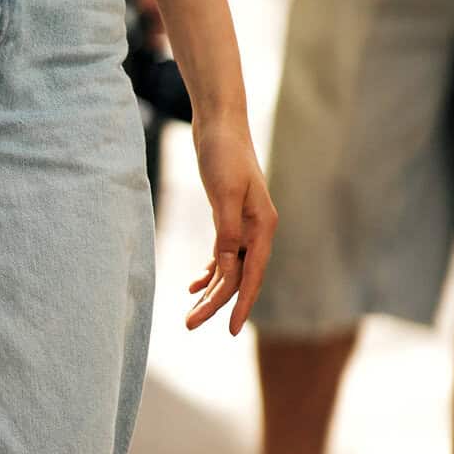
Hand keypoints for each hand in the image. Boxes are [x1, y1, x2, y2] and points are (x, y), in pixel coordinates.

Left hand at [186, 117, 277, 333]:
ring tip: (190, 314)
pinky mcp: (230, 218)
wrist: (220, 123)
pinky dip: (210, 271)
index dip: (240, 304)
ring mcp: (246, 225)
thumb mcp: (224, 194)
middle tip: (190, 325)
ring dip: (211, 291)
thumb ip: (227, 232)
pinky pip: (224, 255)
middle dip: (216, 303)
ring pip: (230, 269)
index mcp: (263, 226)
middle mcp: (259, 229)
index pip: (252, 275)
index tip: (229, 330)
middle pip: (240, 277)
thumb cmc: (224, 154)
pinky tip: (194, 285)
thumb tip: (227, 268)